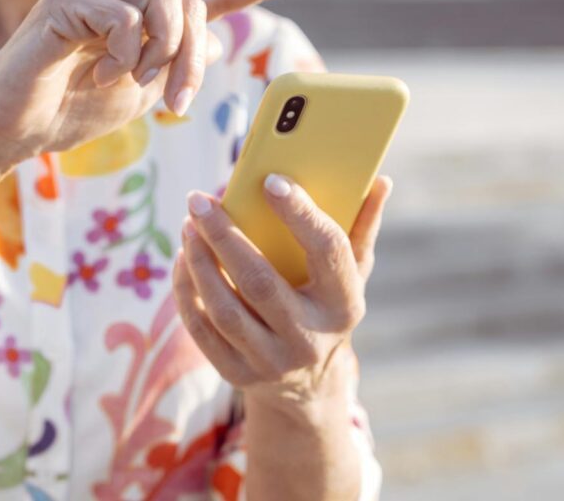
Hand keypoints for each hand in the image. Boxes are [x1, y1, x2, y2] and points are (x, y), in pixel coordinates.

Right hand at [0, 0, 308, 160]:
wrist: (12, 131)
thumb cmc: (67, 112)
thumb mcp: (136, 96)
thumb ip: (174, 69)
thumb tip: (214, 46)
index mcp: (140, 20)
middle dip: (193, 52)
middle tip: (177, 101)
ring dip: (164, 52)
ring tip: (136, 86)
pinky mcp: (64, 2)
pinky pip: (124, 16)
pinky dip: (126, 53)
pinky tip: (102, 76)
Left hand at [173, 174, 393, 403]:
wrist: (309, 384)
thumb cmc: (326, 306)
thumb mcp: (352, 273)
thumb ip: (362, 226)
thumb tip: (380, 181)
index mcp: (344, 305)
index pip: (327, 252)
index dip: (300, 214)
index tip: (270, 180)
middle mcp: (310, 339)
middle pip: (260, 282)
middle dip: (225, 236)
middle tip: (200, 200)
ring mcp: (271, 363)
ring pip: (224, 309)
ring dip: (199, 262)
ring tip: (188, 224)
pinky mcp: (237, 375)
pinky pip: (201, 328)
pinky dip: (186, 289)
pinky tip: (184, 257)